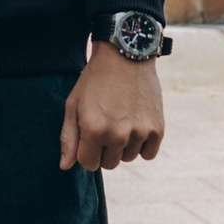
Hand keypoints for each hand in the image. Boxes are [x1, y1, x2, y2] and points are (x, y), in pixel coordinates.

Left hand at [60, 47, 165, 172]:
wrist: (126, 56)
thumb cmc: (95, 80)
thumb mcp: (74, 104)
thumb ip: (68, 138)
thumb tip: (65, 167)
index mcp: (94, 130)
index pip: (88, 164)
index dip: (86, 151)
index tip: (88, 135)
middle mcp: (118, 134)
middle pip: (109, 164)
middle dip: (104, 149)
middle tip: (106, 124)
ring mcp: (140, 132)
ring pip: (128, 158)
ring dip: (123, 146)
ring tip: (120, 120)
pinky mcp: (158, 129)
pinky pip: (148, 154)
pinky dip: (142, 145)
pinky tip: (136, 126)